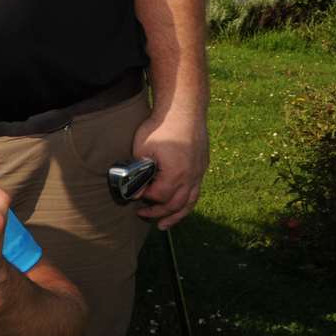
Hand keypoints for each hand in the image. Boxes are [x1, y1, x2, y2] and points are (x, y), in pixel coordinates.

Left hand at [132, 107, 207, 228]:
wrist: (184, 110)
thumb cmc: (161, 127)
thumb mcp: (142, 149)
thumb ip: (138, 172)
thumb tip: (133, 192)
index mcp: (176, 173)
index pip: (159, 196)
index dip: (145, 199)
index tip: (134, 196)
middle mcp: (192, 176)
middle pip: (176, 204)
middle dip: (158, 213)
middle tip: (142, 215)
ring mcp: (199, 172)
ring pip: (190, 201)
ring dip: (176, 215)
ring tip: (163, 225)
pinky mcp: (202, 167)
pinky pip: (196, 191)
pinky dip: (187, 202)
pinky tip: (179, 206)